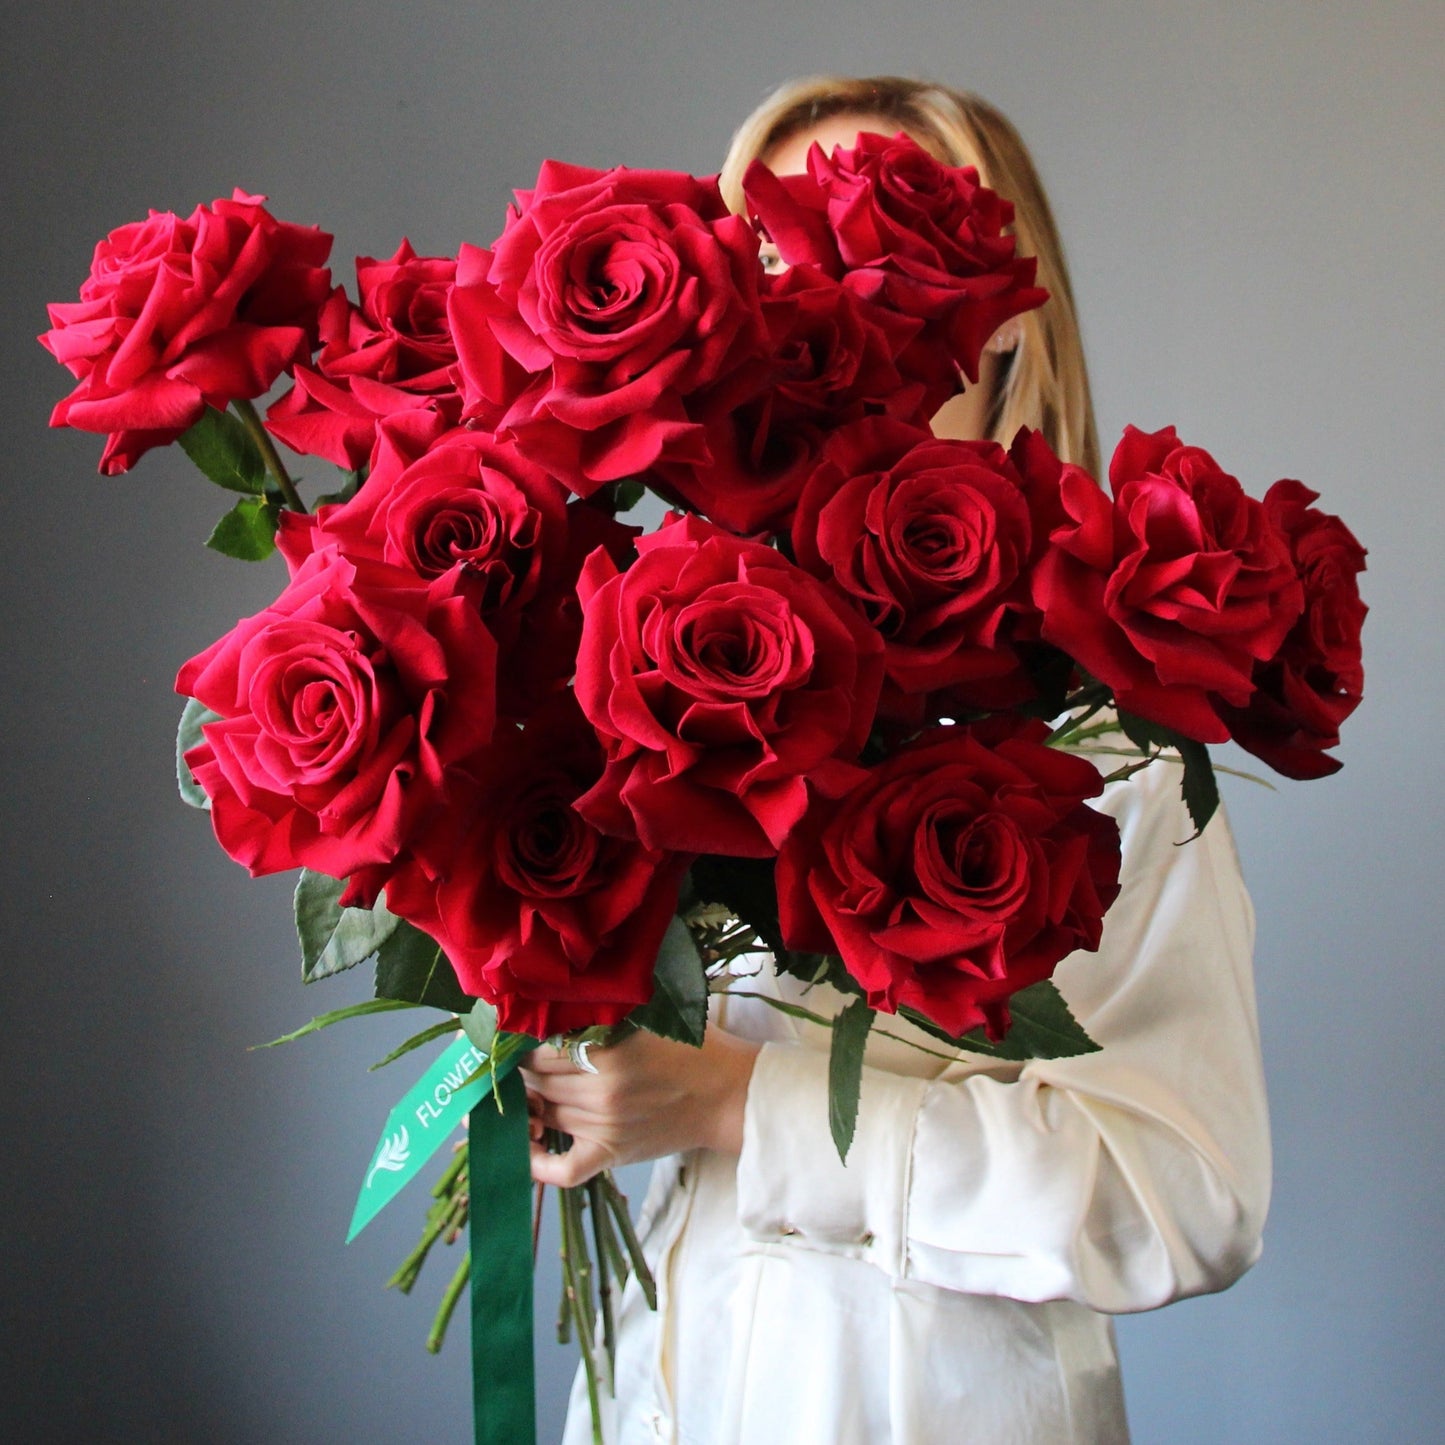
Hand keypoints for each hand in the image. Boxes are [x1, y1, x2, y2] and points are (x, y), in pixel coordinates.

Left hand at [521, 1027, 761, 1187]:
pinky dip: (537, 1162)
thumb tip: (553, 1012)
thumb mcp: (649, 1017)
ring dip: (532, 1101)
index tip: (523, 1036)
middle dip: (526, 1070)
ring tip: (531, 1087)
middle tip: (523, 1059)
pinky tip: (528, 1142)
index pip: (540, 1049)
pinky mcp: (611, 1154)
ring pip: (545, 1113)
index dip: (525, 1042)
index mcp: (608, 1053)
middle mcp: (601, 1093)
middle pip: (538, 1081)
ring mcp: (605, 1127)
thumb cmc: (693, 1048)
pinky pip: (562, 1169)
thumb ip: (603, 1017)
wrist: (730, 1094)